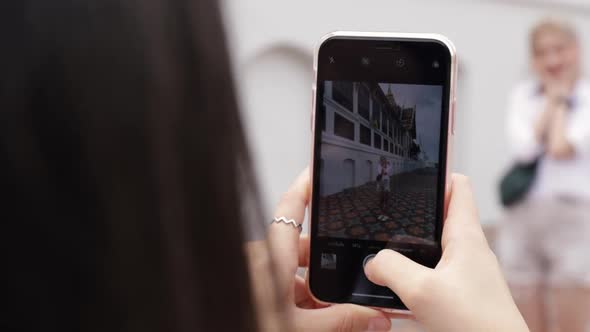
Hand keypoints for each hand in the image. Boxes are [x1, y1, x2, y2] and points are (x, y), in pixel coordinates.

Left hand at [264, 168, 390, 331]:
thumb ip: (342, 321)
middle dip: (328, 266)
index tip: (318, 170)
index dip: (306, 186)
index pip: (290, 210)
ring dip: (313, 291)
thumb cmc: (248, 330)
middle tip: (349, 285)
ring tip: (328, 314)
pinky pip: (282, 286)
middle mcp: (261, 262)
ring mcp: (255, 276)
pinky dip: (299, 299)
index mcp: (271, 261)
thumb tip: (375, 317)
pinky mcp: (253, 290)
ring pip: (293, 272)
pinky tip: (312, 319)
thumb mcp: (302, 330)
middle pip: (302, 249)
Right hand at [364, 174, 529, 331]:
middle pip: (438, 216)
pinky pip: (432, 272)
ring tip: (382, 250)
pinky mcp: (459, 292)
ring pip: (431, 246)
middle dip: (410, 213)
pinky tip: (396, 287)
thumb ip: (391, 269)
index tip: (408, 171)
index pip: (457, 185)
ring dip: (408, 247)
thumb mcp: (422, 290)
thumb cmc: (476, 324)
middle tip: (383, 213)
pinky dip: (413, 272)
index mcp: (465, 236)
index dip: (434, 173)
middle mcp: (467, 249)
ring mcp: (465, 271)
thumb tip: (372, 261)